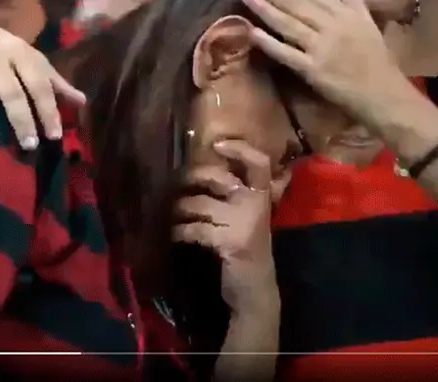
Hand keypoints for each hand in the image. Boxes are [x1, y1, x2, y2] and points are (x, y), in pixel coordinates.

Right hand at [0, 19, 85, 150]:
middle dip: (20, 119)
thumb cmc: (0, 51)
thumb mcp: (27, 59)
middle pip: (10, 92)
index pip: (38, 84)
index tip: (55, 135)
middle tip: (29, 145)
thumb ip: (52, 82)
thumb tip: (82, 102)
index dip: (48, 109)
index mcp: (19, 55)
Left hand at [173, 141, 278, 312]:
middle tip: (178, 183)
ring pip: (200, 204)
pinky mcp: (231, 242)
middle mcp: (256, 206)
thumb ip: (236, 196)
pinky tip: (177, 235)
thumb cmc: (246, 252)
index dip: (240, 150)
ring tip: (174, 215)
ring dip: (180, 209)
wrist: (256, 292)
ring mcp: (244, 224)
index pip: (260, 163)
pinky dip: (181, 231)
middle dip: (193, 178)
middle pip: (218, 178)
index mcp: (263, 199)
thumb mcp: (247, 220)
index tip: (217, 144)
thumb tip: (207, 169)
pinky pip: (195, 228)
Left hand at [241, 0, 408, 123]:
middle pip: (297, 4)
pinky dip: (269, 43)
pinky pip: (287, 54)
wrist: (383, 94)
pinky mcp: (313, 70)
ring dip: (265, 9)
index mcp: (346, 15)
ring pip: (289, 24)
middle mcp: (333, 27)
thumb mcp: (369, 25)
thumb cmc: (375, 59)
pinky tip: (251, 32)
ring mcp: (321, 49)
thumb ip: (355, 1)